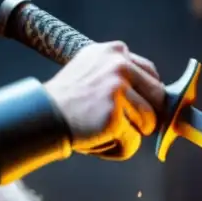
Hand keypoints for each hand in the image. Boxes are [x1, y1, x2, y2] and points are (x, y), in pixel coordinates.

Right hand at [43, 41, 164, 160]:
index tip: (134, 108)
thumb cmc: (68, 99)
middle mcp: (119, 64)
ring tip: (102, 129)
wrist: (42, 116)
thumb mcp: (94, 70)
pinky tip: (97, 139)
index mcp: (115, 51)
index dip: (146, 96)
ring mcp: (118, 89)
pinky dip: (117, 148)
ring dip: (130, 133)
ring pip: (148, 122)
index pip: (152, 74)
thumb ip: (122, 75)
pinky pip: (133, 143)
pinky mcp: (115, 115)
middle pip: (158, 97)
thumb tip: (159, 96)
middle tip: (121, 123)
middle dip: (146, 115)